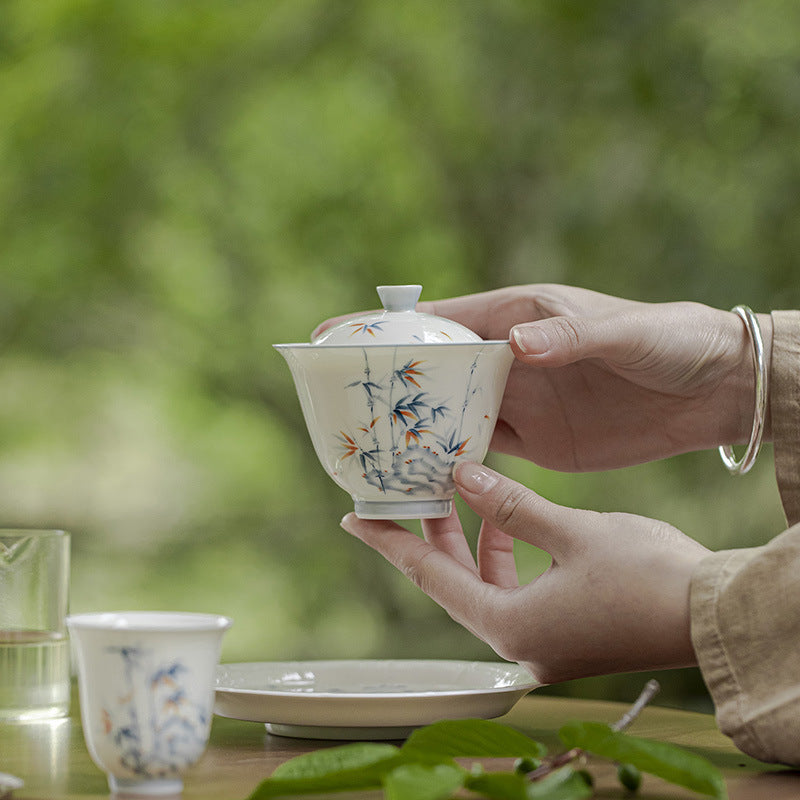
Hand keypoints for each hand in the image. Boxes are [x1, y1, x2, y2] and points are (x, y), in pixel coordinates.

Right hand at [316, 285, 770, 469]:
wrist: (710, 392)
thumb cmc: (668, 341)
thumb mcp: (621, 332)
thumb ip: (569, 336)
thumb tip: (516, 346)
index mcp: (517, 317)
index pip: (439, 321)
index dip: (385, 326)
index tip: (333, 334)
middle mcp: (509, 359)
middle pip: (434, 371)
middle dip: (388, 384)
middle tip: (340, 404)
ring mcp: (519, 402)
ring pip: (451, 414)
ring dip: (414, 428)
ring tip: (368, 446)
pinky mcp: (537, 442)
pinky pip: (482, 451)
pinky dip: (451, 461)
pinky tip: (422, 476)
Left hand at [340, 462, 708, 683]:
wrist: (715, 614)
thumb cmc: (648, 576)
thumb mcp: (572, 531)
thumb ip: (511, 506)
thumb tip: (461, 476)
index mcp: (510, 626)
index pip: (428, 577)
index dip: (389, 543)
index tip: (353, 519)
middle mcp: (520, 642)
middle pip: (454, 583)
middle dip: (432, 536)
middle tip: (408, 493)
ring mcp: (544, 641)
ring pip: (485, 586)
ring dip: (472, 541)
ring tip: (460, 495)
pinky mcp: (565, 632)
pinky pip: (515, 591)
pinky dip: (506, 555)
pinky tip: (509, 520)